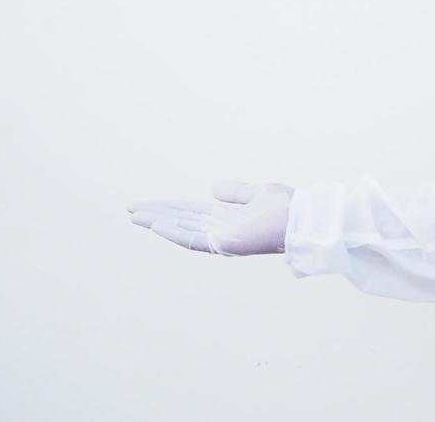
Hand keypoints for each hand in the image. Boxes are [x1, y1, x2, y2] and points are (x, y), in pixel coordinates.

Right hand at [127, 181, 295, 255]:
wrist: (304, 218)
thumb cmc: (288, 208)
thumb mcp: (257, 193)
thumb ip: (235, 192)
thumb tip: (213, 189)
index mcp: (226, 219)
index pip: (189, 213)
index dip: (168, 208)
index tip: (146, 203)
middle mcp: (220, 231)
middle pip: (180, 221)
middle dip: (156, 215)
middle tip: (130, 209)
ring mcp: (221, 240)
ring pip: (181, 231)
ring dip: (157, 223)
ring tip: (134, 215)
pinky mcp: (224, 245)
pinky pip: (193, 240)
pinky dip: (173, 232)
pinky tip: (156, 224)